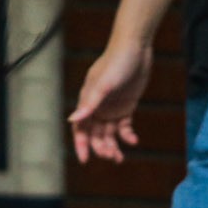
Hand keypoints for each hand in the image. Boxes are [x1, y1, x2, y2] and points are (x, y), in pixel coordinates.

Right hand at [68, 40, 152, 163]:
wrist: (135, 48)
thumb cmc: (116, 63)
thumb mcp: (103, 85)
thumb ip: (89, 104)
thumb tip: (72, 121)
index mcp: (87, 101)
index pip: (80, 128)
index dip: (81, 144)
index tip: (85, 160)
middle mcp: (98, 107)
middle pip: (95, 134)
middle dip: (101, 147)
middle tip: (112, 157)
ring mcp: (112, 107)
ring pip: (109, 134)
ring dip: (113, 146)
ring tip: (120, 157)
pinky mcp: (127, 106)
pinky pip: (125, 127)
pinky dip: (128, 136)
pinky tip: (133, 141)